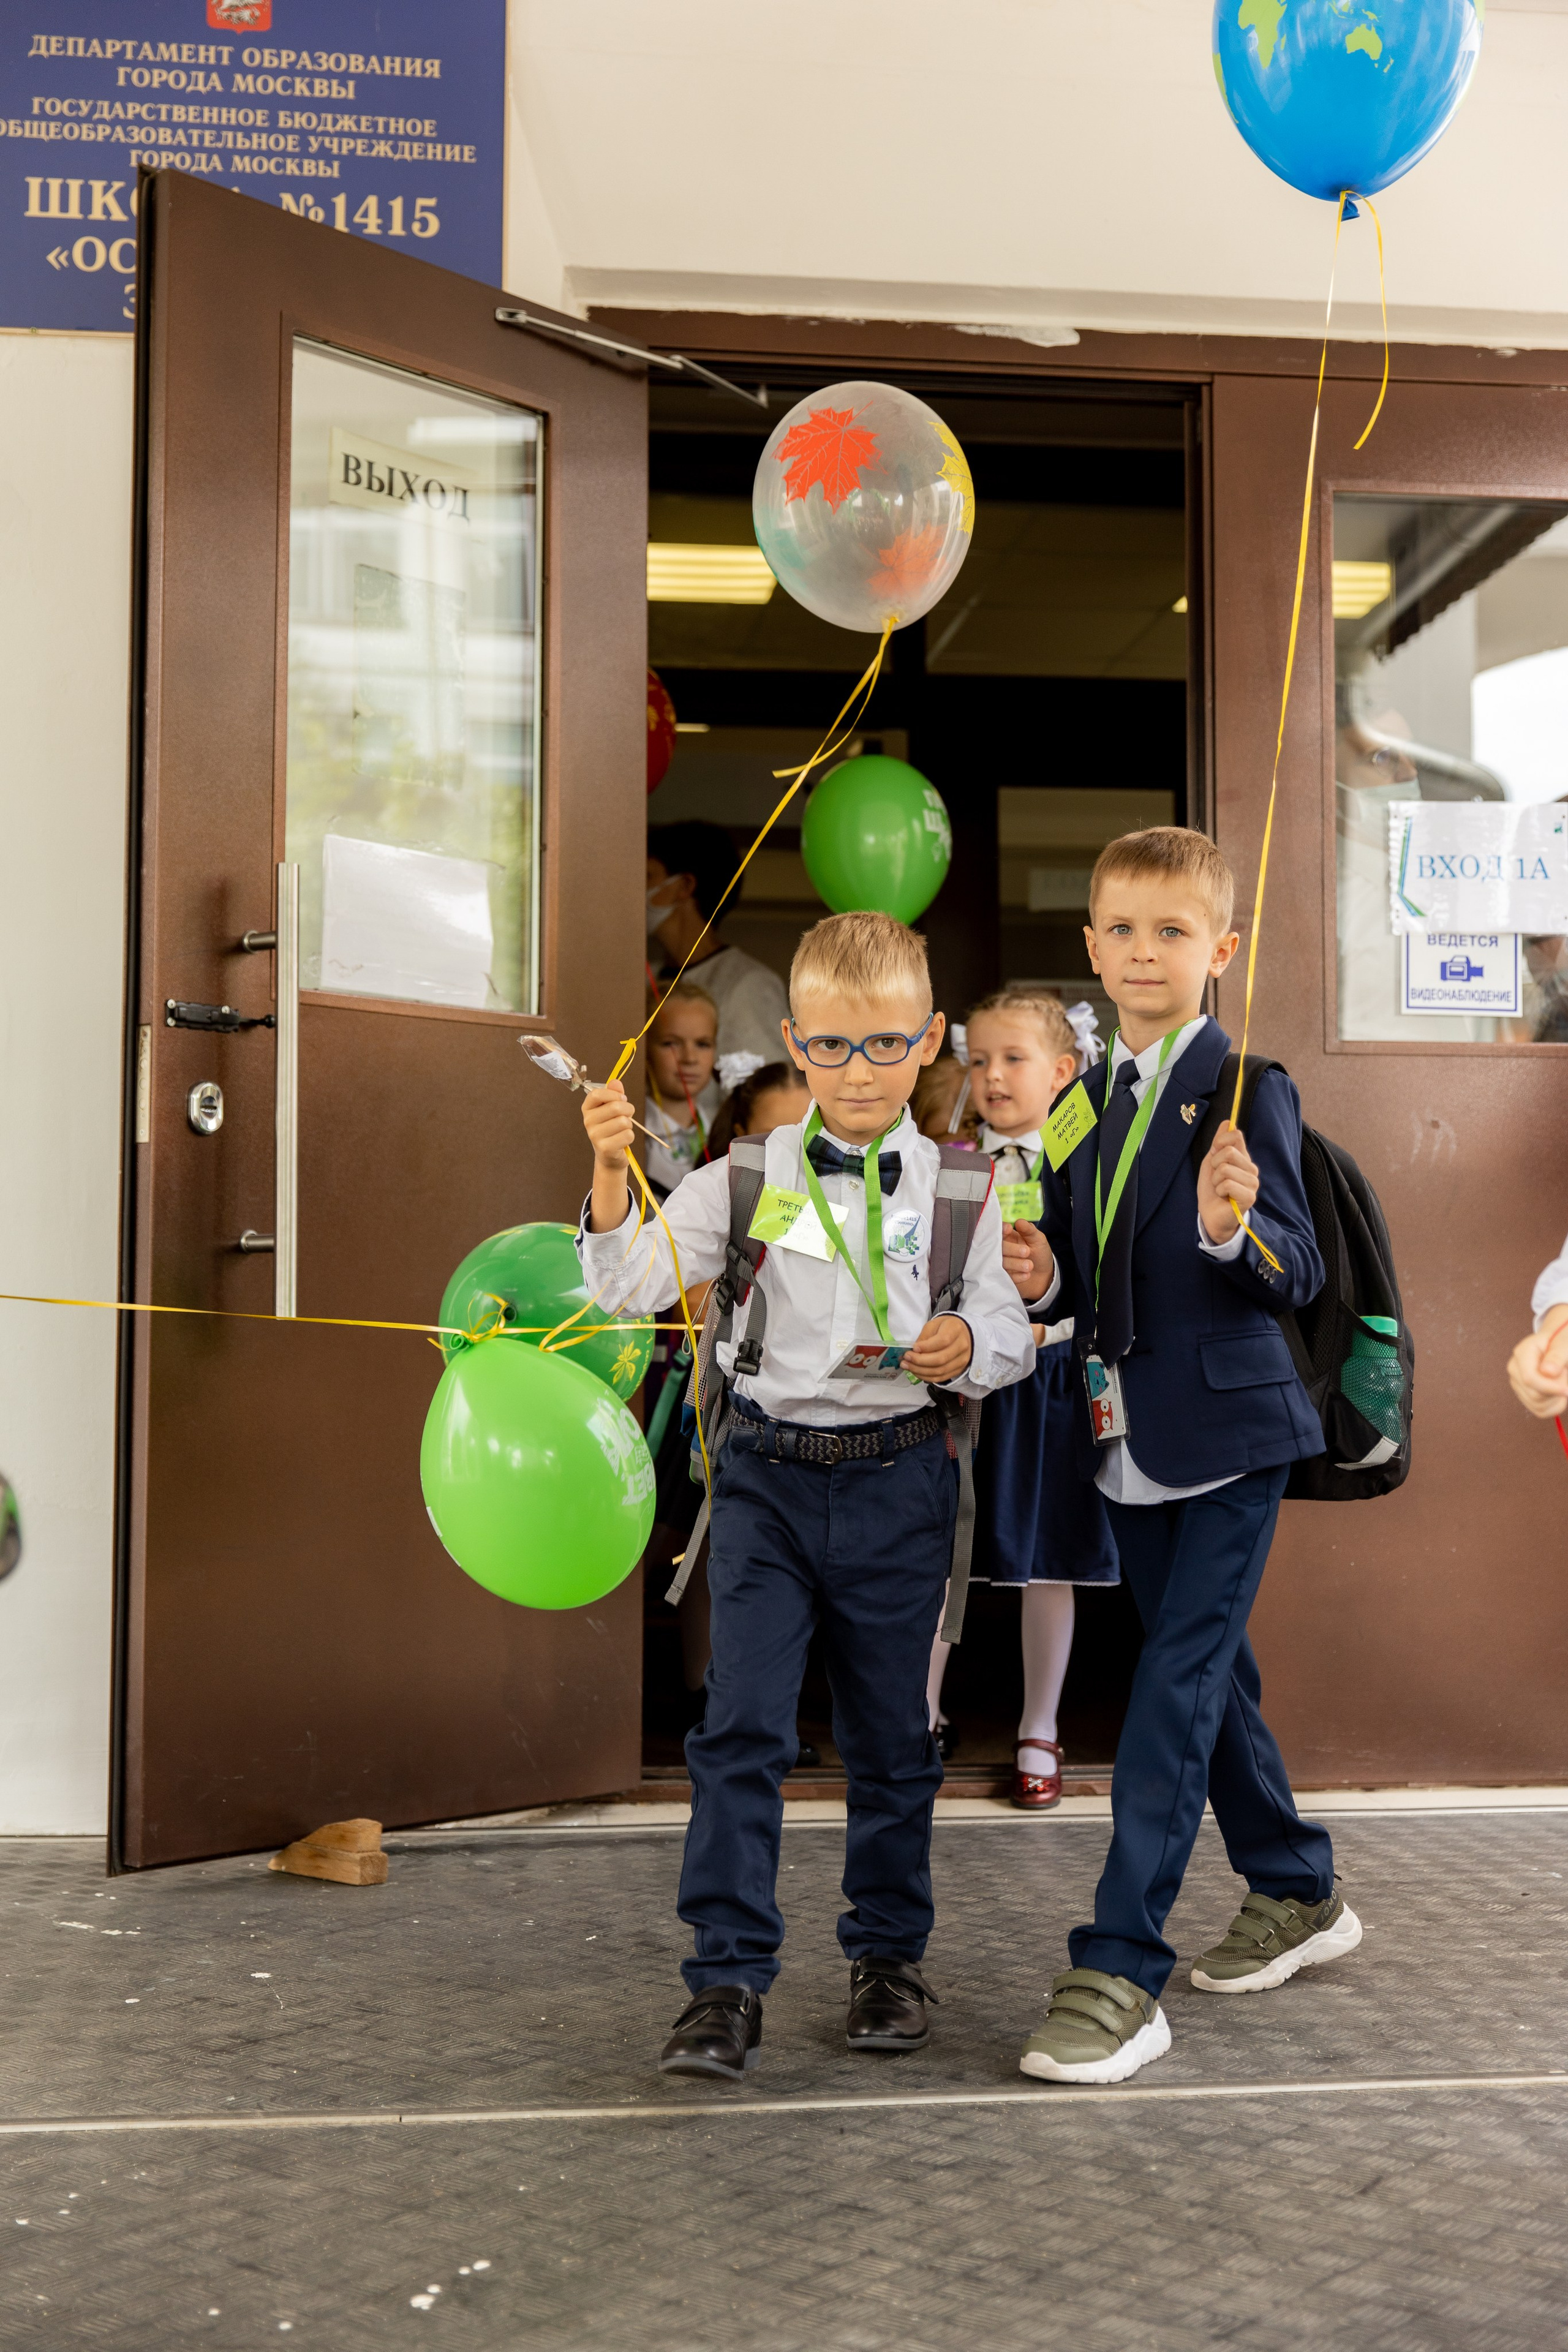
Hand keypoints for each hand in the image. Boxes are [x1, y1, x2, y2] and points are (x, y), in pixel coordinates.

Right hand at [584, 1082, 632, 1233]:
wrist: (610, 1155)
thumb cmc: (612, 1128)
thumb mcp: (613, 1109)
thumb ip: (615, 1094)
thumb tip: (616, 1081)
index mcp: (587, 1108)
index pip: (598, 1093)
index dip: (614, 1094)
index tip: (622, 1099)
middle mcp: (588, 1121)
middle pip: (616, 1107)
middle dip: (628, 1109)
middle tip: (628, 1115)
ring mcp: (595, 1135)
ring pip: (623, 1121)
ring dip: (629, 1125)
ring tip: (623, 1130)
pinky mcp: (605, 1148)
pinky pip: (627, 1135)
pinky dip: (630, 1137)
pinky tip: (622, 1140)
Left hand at [903, 1315, 972, 1383]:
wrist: (962, 1334)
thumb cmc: (945, 1327)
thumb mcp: (933, 1324)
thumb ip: (924, 1336)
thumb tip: (914, 1351)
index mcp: (956, 1329)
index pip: (943, 1341)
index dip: (927, 1347)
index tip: (914, 1348)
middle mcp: (962, 1346)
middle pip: (941, 1359)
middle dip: (920, 1361)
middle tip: (906, 1358)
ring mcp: (962, 1360)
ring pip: (940, 1371)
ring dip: (920, 1370)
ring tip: (907, 1366)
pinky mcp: (959, 1370)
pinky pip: (941, 1377)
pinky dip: (926, 1376)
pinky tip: (916, 1371)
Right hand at [1001, 1220, 1053, 1302]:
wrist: (1044, 1276)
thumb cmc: (1040, 1253)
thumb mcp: (1038, 1239)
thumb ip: (1029, 1230)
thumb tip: (1019, 1221)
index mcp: (1008, 1236)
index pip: (999, 1230)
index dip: (1001, 1229)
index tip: (1008, 1229)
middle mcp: (1002, 1249)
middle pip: (998, 1247)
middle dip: (1012, 1249)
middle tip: (1027, 1252)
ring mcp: (1001, 1264)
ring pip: (1001, 1263)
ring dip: (1015, 1264)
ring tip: (1030, 1266)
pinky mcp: (1004, 1277)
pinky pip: (1006, 1276)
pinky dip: (1017, 1276)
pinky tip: (1027, 1275)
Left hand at [1198, 1121, 1258, 1244]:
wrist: (1211, 1215)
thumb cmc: (1211, 1189)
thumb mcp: (1211, 1162)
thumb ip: (1219, 1143)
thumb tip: (1227, 1121)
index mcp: (1243, 1158)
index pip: (1236, 1135)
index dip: (1219, 1142)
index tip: (1214, 1156)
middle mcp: (1251, 1168)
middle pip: (1228, 1151)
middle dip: (1214, 1164)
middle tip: (1216, 1178)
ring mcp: (1252, 1182)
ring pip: (1225, 1168)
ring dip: (1215, 1180)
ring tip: (1220, 1189)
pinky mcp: (1250, 1196)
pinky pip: (1227, 1184)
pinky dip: (1219, 1190)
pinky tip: (1224, 1197)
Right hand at [1507, 1301, 1567, 1419]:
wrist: (1558, 1342)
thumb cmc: (1562, 1340)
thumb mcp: (1564, 1343)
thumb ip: (1557, 1356)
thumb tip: (1548, 1371)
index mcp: (1522, 1353)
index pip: (1529, 1379)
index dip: (1550, 1387)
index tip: (1567, 1390)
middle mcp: (1515, 1369)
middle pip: (1535, 1395)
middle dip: (1557, 1391)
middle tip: (1565, 1375)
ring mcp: (1517, 1383)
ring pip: (1538, 1406)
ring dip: (1557, 1399)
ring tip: (1562, 1381)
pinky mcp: (1524, 1395)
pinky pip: (1540, 1411)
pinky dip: (1555, 1406)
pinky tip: (1559, 1392)